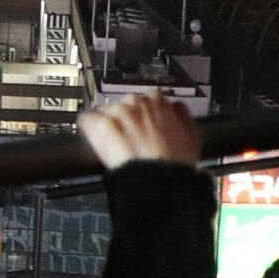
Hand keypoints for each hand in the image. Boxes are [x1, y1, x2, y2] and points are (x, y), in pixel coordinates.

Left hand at [78, 94, 202, 169]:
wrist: (157, 179)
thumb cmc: (175, 162)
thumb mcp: (191, 134)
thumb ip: (181, 116)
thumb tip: (176, 109)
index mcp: (159, 101)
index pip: (147, 98)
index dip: (144, 114)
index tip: (143, 124)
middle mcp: (136, 102)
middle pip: (125, 105)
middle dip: (126, 119)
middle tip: (130, 138)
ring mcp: (117, 113)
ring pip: (106, 112)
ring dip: (109, 125)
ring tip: (115, 143)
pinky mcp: (100, 125)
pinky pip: (87, 120)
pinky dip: (89, 129)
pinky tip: (94, 139)